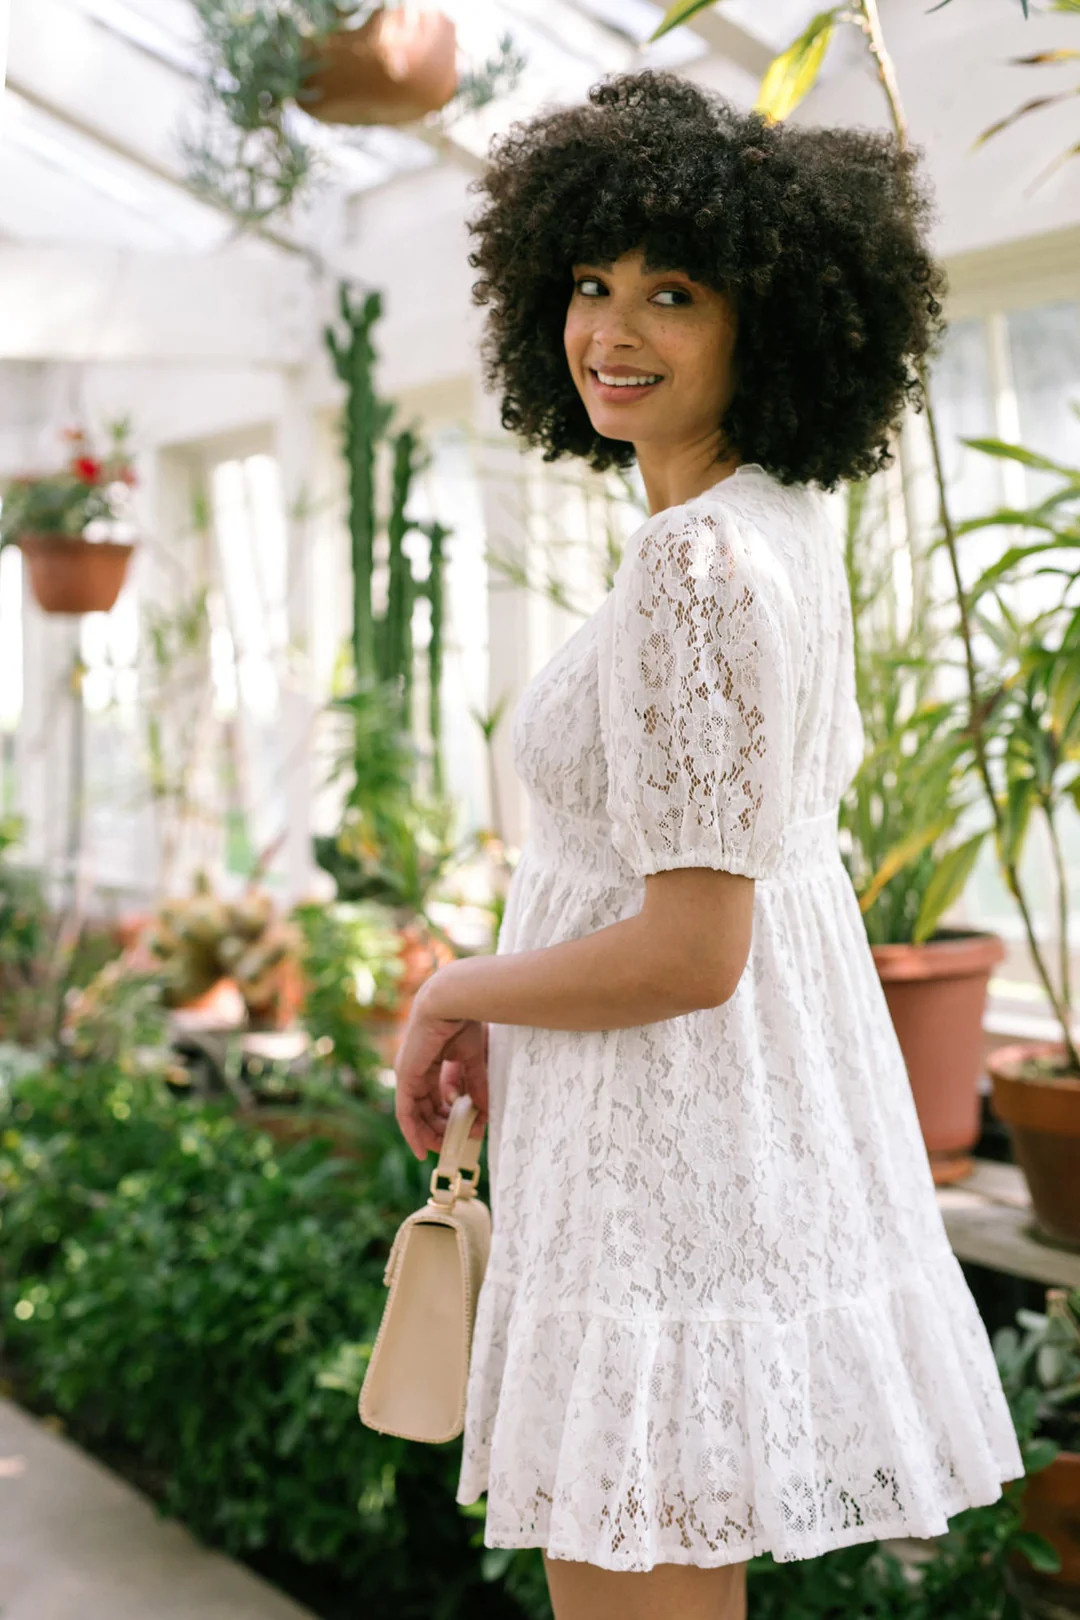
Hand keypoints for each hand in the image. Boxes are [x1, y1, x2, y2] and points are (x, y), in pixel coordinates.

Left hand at [393, 980, 488, 1160]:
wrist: (452, 1003)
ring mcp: (408, 1074)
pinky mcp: (406, 1077)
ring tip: (446, 1149)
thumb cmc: (464, 1022)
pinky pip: (406, 1113)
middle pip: (425, 1108)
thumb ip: (475, 1085)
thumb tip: (482, 1113)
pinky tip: (422, 1148)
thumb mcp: (473, 1060)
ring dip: (430, 1134)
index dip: (448, 1115)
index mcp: (430, 1061)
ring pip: (415, 1114)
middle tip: (455, 1145)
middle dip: (440, 1128)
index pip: (436, 1095)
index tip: (464, 1130)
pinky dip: (413, 1132)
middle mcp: (416, 1069)